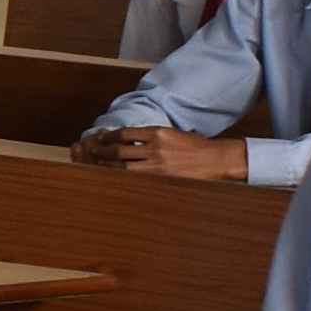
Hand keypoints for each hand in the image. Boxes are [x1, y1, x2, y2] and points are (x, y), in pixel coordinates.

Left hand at [78, 128, 247, 181]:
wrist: (216, 159)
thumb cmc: (195, 147)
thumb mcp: (173, 134)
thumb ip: (154, 137)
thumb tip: (131, 140)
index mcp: (159, 132)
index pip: (126, 133)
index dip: (110, 137)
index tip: (101, 139)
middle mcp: (156, 146)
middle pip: (120, 149)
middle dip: (104, 152)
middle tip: (94, 153)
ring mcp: (158, 163)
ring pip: (124, 165)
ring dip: (109, 166)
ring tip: (99, 167)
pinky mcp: (163, 177)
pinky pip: (137, 178)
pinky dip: (124, 178)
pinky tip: (116, 179)